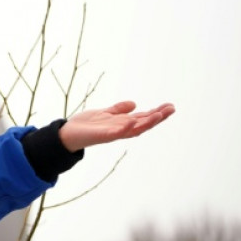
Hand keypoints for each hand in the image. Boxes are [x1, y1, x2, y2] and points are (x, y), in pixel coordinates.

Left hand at [59, 101, 175, 151]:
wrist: (68, 133)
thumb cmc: (86, 125)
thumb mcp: (105, 113)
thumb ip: (118, 109)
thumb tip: (134, 104)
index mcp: (122, 123)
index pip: (143, 118)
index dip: (156, 113)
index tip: (170, 106)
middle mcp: (121, 129)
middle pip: (143, 124)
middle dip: (158, 117)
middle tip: (172, 109)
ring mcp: (113, 133)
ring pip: (134, 129)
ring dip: (147, 123)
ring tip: (159, 115)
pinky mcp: (103, 136)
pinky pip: (116, 133)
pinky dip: (124, 128)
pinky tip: (132, 121)